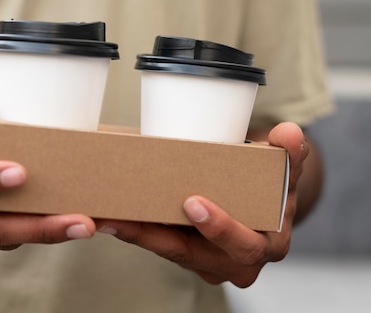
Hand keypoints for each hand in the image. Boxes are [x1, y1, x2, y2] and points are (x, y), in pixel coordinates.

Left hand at [95, 122, 308, 286]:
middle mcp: (232, 263)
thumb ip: (291, 153)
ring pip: (166, 250)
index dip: (219, 227)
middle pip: (191, 254)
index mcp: (264, 246)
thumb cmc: (272, 192)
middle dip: (156, 236)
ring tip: (106, 216)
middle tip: (126, 216)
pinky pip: (157, 243)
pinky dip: (134, 230)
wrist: (259, 208)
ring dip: (135, 234)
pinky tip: (110, 215)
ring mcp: (204, 262)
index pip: (241, 244)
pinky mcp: (182, 254)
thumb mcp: (286, 173)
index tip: (194, 203)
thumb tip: (290, 134)